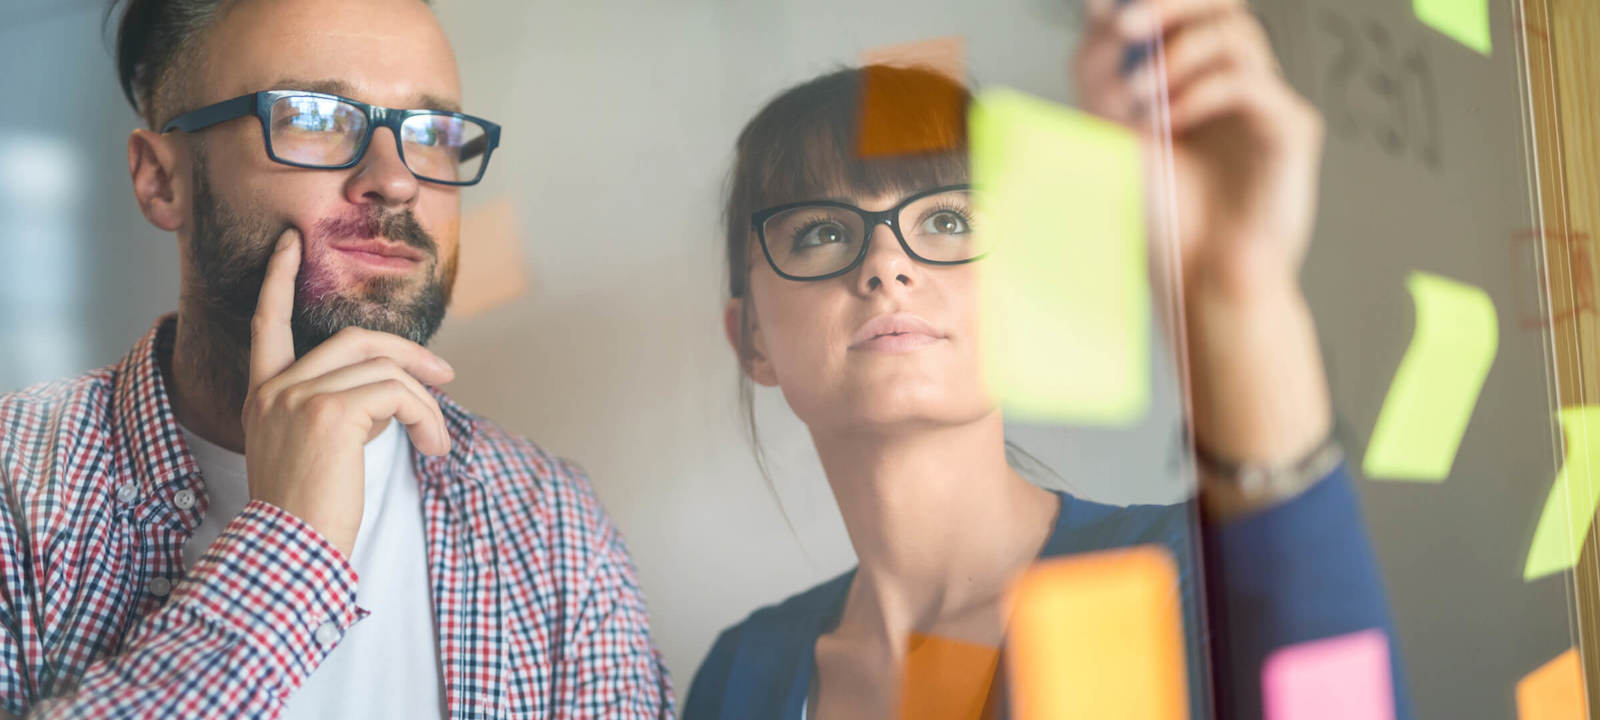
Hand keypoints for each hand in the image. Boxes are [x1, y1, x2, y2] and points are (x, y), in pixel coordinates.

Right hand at [240, 228, 453, 556]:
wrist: (289, 551)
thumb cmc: (307, 514)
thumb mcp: (311, 452)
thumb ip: (333, 411)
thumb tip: (389, 393)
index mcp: (264, 395)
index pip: (267, 323)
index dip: (280, 280)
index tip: (292, 244)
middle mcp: (276, 389)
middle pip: (353, 339)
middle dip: (408, 352)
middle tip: (447, 375)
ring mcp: (299, 396)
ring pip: (385, 371)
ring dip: (426, 405)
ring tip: (437, 443)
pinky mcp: (330, 412)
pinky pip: (397, 395)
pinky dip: (426, 418)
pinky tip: (432, 449)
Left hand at [1076, 0, 1323, 294]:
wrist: (1200, 279)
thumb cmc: (1165, 218)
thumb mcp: (1115, 136)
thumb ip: (1105, 73)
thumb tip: (1101, 7)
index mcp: (1196, 77)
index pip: (1185, 9)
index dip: (1150, 0)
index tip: (1101, 10)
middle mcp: (1237, 80)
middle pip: (1219, 5)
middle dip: (1168, 4)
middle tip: (1125, 26)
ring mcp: (1267, 101)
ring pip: (1235, 35)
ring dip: (1175, 56)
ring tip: (1138, 99)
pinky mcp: (1291, 128)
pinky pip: (1250, 84)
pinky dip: (1201, 94)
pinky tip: (1170, 122)